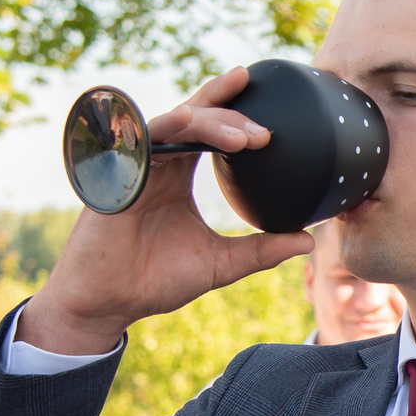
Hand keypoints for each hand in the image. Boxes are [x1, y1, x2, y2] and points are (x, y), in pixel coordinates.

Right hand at [24, 65, 316, 354]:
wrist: (106, 303)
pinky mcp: (117, 172)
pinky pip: (143, 138)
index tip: (276, 113)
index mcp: (179, 173)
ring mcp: (137, 163)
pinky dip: (169, 128)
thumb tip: (308, 241)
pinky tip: (190, 121)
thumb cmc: (155, 281)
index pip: (211, 129)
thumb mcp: (220, 264)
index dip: (237, 112)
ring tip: (245, 137)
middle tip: (267, 132)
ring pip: (176, 122)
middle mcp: (159, 161)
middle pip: (197, 115)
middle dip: (232, 112)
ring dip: (211, 122)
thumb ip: (261, 250)